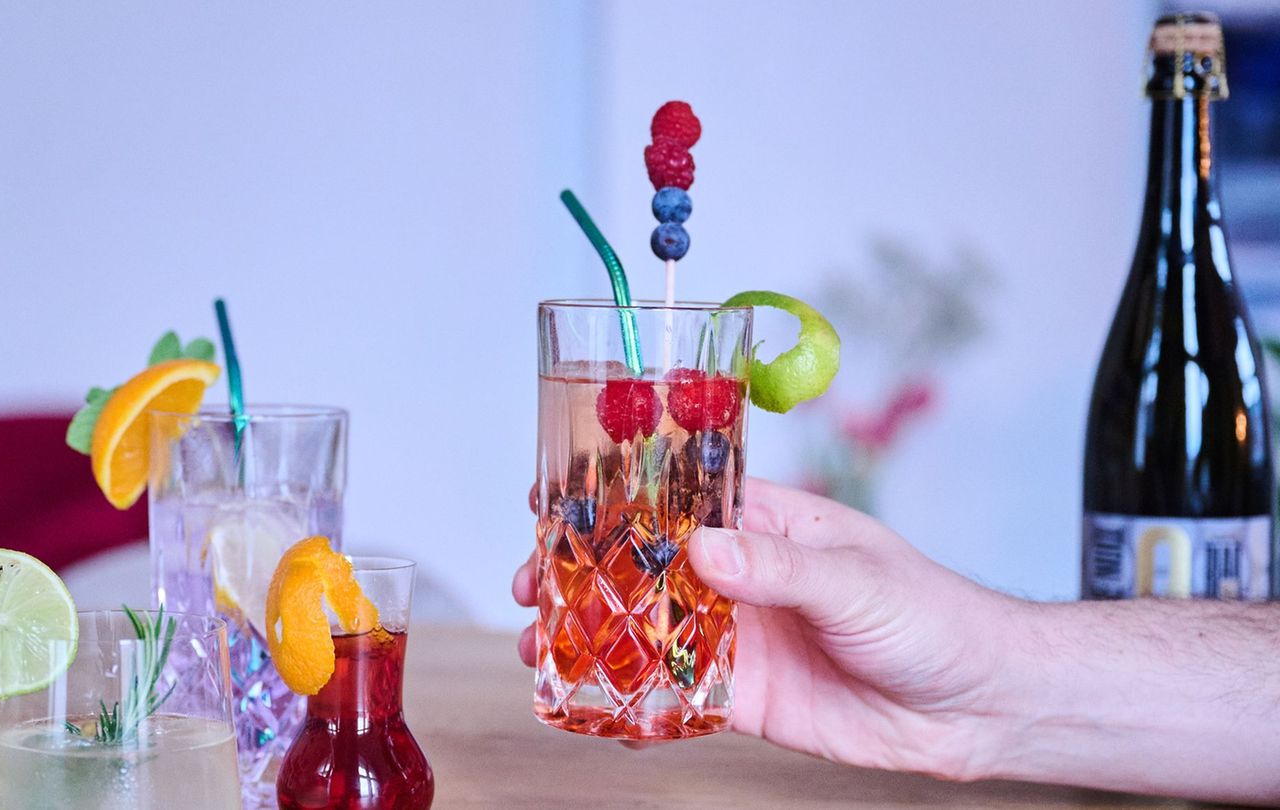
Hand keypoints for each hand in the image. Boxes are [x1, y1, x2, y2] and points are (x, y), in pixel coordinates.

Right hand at [514, 478, 1021, 778]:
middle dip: (582, 570)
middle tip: (532, 582)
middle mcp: (742, 573)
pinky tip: (586, 703)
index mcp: (767, 521)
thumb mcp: (855, 580)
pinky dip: (629, 697)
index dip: (613, 494)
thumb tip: (704, 551)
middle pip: (643, 563)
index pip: (676, 494)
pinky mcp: (745, 696)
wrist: (975, 706)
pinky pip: (674, 693)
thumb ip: (779, 567)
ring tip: (539, 644)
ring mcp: (739, 634)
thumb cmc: (931, 615)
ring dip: (592, 634)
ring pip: (646, 628)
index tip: (551, 495)